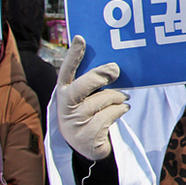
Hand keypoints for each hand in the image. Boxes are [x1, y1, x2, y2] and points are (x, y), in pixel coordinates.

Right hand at [56, 36, 128, 160]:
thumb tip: (113, 68)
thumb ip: (96, 82)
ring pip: (103, 100)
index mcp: (65, 92)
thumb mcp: (90, 96)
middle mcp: (65, 106)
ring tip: (121, 100)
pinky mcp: (85, 136)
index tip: (80, 39)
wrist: (90, 145)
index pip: (66, 71)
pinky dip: (119, 111)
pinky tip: (120, 112)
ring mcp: (73, 122)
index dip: (73, 55)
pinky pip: (110, 115)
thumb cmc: (93, 113)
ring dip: (118, 98)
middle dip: (101, 76)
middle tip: (115, 71)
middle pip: (84, 84)